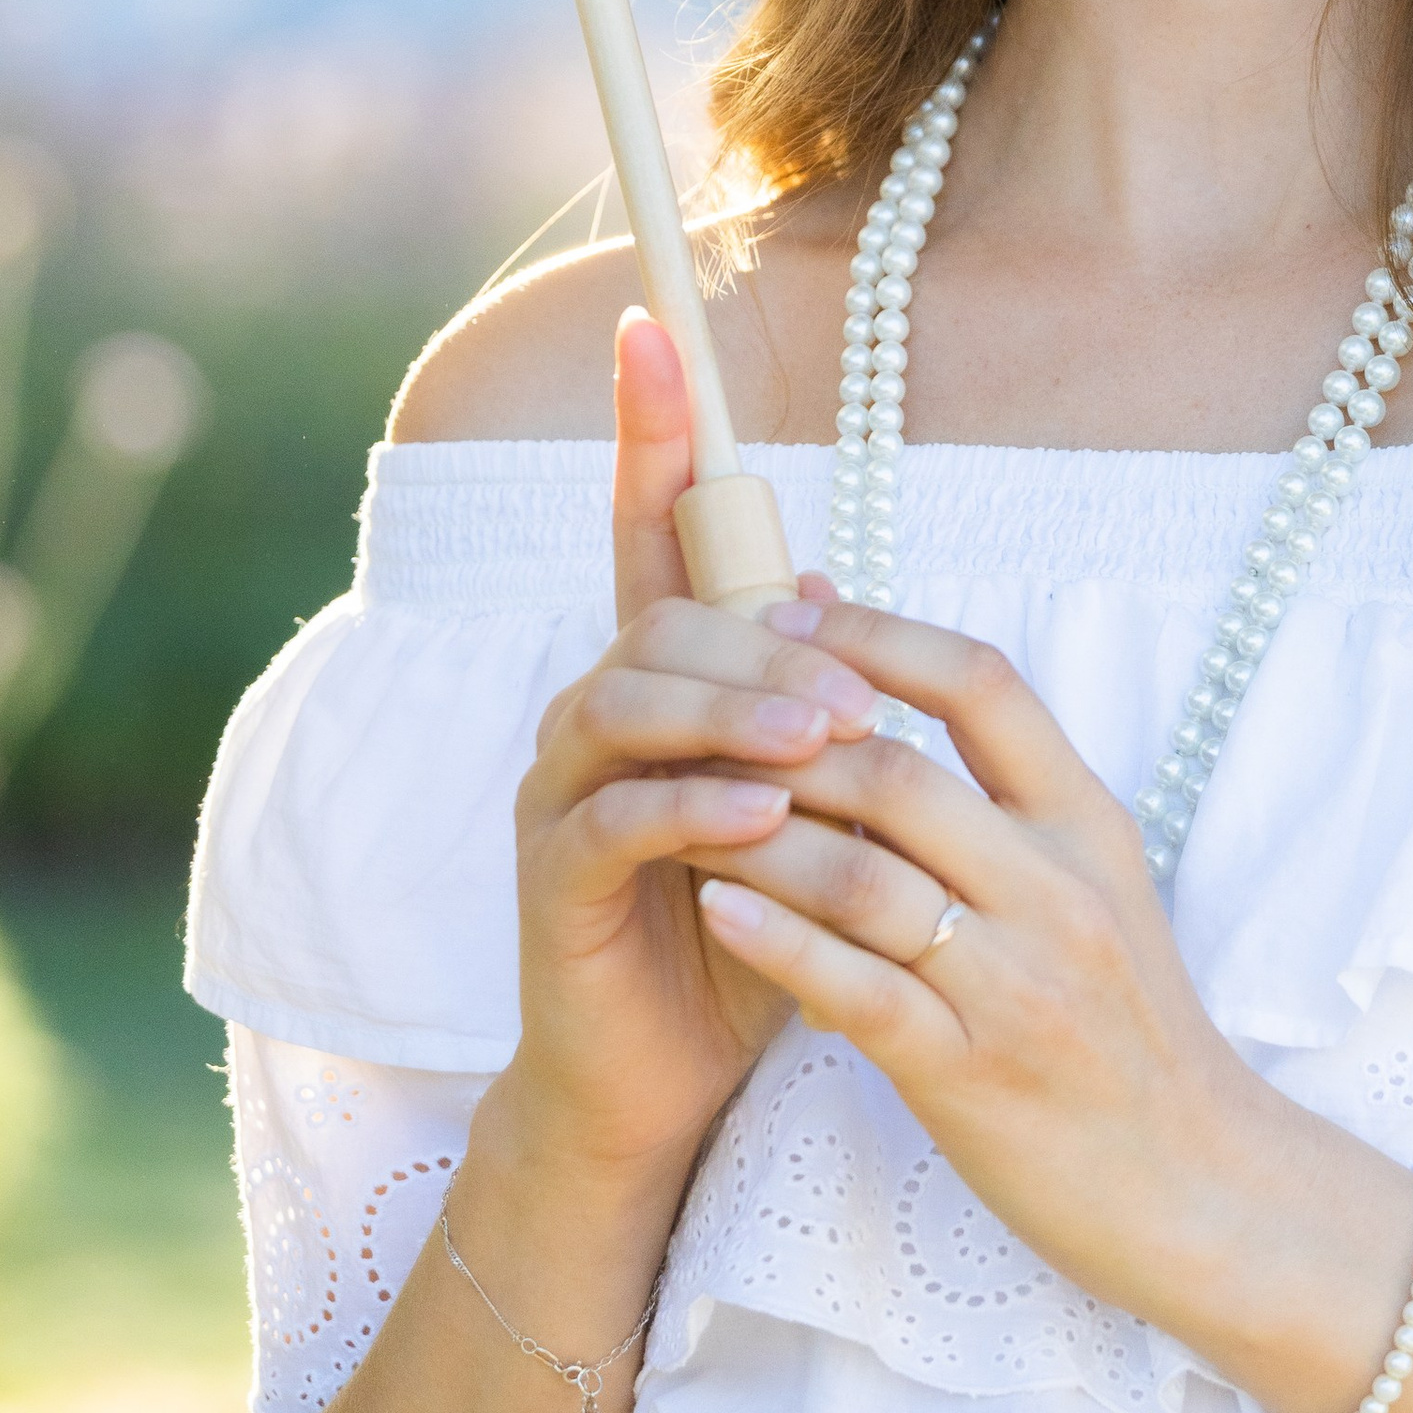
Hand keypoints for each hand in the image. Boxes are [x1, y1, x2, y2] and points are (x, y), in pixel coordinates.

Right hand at [488, 313, 879, 1189]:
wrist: (660, 1084)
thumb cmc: (742, 931)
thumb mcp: (795, 804)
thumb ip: (800, 702)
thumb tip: (817, 587)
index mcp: (656, 681)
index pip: (645, 531)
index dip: (647, 430)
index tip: (652, 328)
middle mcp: (592, 714)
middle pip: (662, 624)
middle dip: (762, 643)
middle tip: (860, 691)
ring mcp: (561, 791)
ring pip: (634, 705)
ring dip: (737, 715)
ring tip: (826, 744)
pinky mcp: (552, 876)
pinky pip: (619, 816)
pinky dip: (696, 808)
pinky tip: (766, 815)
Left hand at [686, 601, 1408, 1368]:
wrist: (1199, 1185)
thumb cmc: (1129, 1031)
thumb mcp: (1097, 889)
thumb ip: (1010, 802)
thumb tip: (901, 689)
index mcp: (1088, 826)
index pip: (981, 685)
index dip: (877, 636)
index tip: (790, 614)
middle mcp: (1056, 888)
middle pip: (898, 770)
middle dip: (779, 735)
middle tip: (690, 710)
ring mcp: (1015, 982)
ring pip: (861, 874)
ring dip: (752, 833)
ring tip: (671, 806)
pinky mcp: (971, 1073)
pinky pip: (858, 988)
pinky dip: (779, 941)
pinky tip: (715, 910)